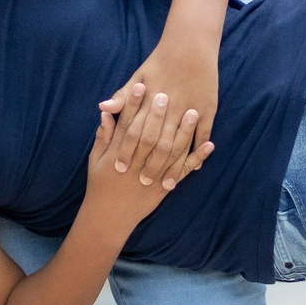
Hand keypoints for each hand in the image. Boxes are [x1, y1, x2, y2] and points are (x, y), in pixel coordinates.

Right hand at [84, 82, 209, 228]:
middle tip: (167, 93)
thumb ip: (103, 136)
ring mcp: (153, 175)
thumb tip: (105, 112)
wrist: (108, 218)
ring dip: (183, 132)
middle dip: (158, 114)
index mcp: (117, 153)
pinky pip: (183, 171)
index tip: (141, 86)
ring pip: (170, 151)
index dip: (133, 105)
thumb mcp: (96, 160)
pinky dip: (197, 158)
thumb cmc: (100, 185)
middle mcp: (136, 163)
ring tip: (193, 113)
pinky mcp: (164, 186)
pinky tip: (209, 145)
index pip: (127, 125)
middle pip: (149, 134)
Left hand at [104, 37, 217, 182]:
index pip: (135, 132)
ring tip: (167, 184)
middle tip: (142, 183)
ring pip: (180, 145)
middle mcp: (170, 108)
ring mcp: (190, 109)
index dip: (127, 151)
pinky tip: (195, 169)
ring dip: (173, 166)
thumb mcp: (139, 76)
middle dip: (149, 164)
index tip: (120, 169)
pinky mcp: (207, 109)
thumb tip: (102, 109)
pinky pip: (203, 135)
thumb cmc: (161, 61)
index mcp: (150, 101)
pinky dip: (199, 152)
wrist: (191, 44)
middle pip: (157, 143)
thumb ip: (122, 96)